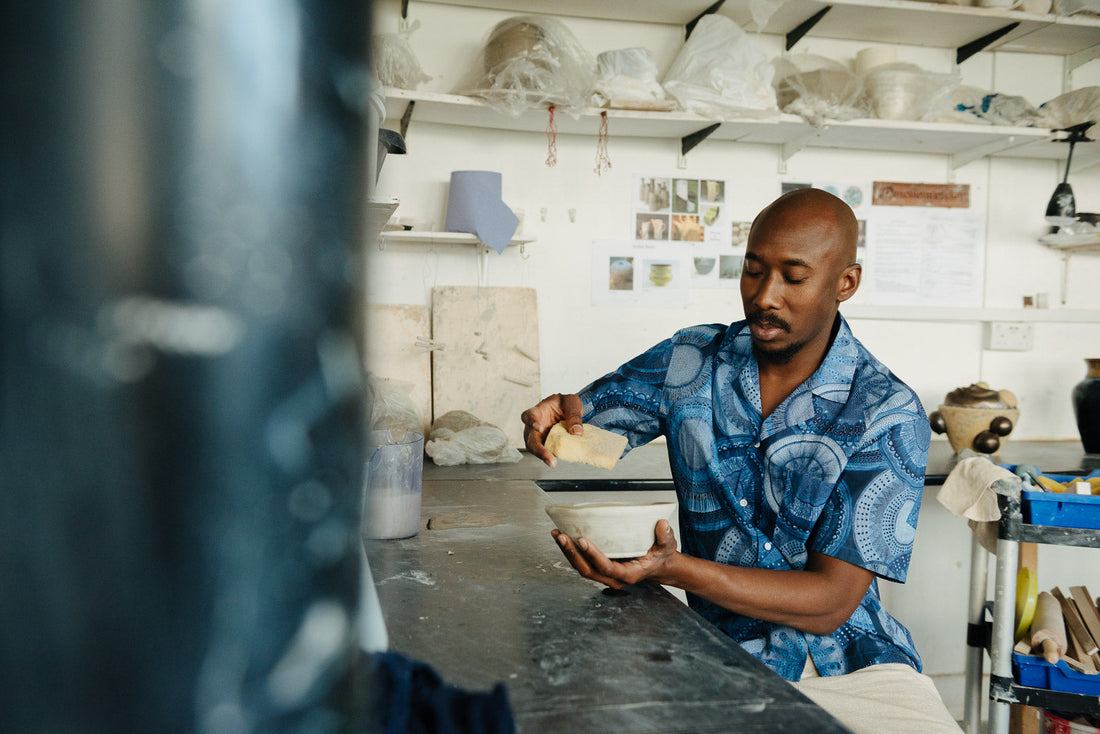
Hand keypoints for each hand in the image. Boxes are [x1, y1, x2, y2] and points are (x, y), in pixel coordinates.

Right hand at [520, 393, 582, 466]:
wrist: (567, 411)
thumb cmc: (564, 404)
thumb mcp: (571, 402)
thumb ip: (573, 414)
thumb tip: (577, 432)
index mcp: (538, 411)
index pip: (529, 416)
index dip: (532, 422)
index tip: (539, 427)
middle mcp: (534, 426)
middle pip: (530, 439)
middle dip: (538, 449)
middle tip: (548, 457)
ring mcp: (538, 437)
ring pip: (536, 449)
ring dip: (543, 456)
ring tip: (552, 462)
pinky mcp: (546, 445)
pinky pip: (546, 452)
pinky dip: (552, 456)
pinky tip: (560, 458)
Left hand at [551, 519, 677, 589]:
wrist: (657, 565)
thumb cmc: (660, 555)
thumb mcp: (668, 546)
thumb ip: (666, 536)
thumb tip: (662, 524)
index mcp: (629, 574)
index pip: (607, 567)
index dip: (594, 555)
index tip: (583, 540)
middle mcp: (614, 577)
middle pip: (588, 569)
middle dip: (573, 553)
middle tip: (562, 536)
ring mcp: (605, 574)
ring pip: (581, 567)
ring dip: (567, 552)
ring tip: (557, 534)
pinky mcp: (599, 567)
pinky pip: (582, 562)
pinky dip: (570, 550)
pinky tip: (562, 537)